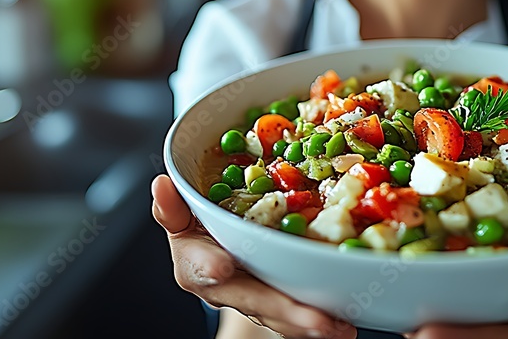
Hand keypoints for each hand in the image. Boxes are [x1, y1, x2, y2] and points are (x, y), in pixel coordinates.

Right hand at [152, 175, 357, 338]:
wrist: (225, 255)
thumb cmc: (206, 229)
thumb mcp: (184, 214)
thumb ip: (174, 205)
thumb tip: (160, 183)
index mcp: (194, 263)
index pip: (198, 264)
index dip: (208, 266)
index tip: (221, 267)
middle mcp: (225, 288)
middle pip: (253, 300)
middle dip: (282, 309)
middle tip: (313, 318)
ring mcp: (254, 301)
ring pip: (280, 316)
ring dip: (308, 322)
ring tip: (338, 327)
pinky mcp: (279, 307)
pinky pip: (297, 318)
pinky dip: (322, 322)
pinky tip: (347, 325)